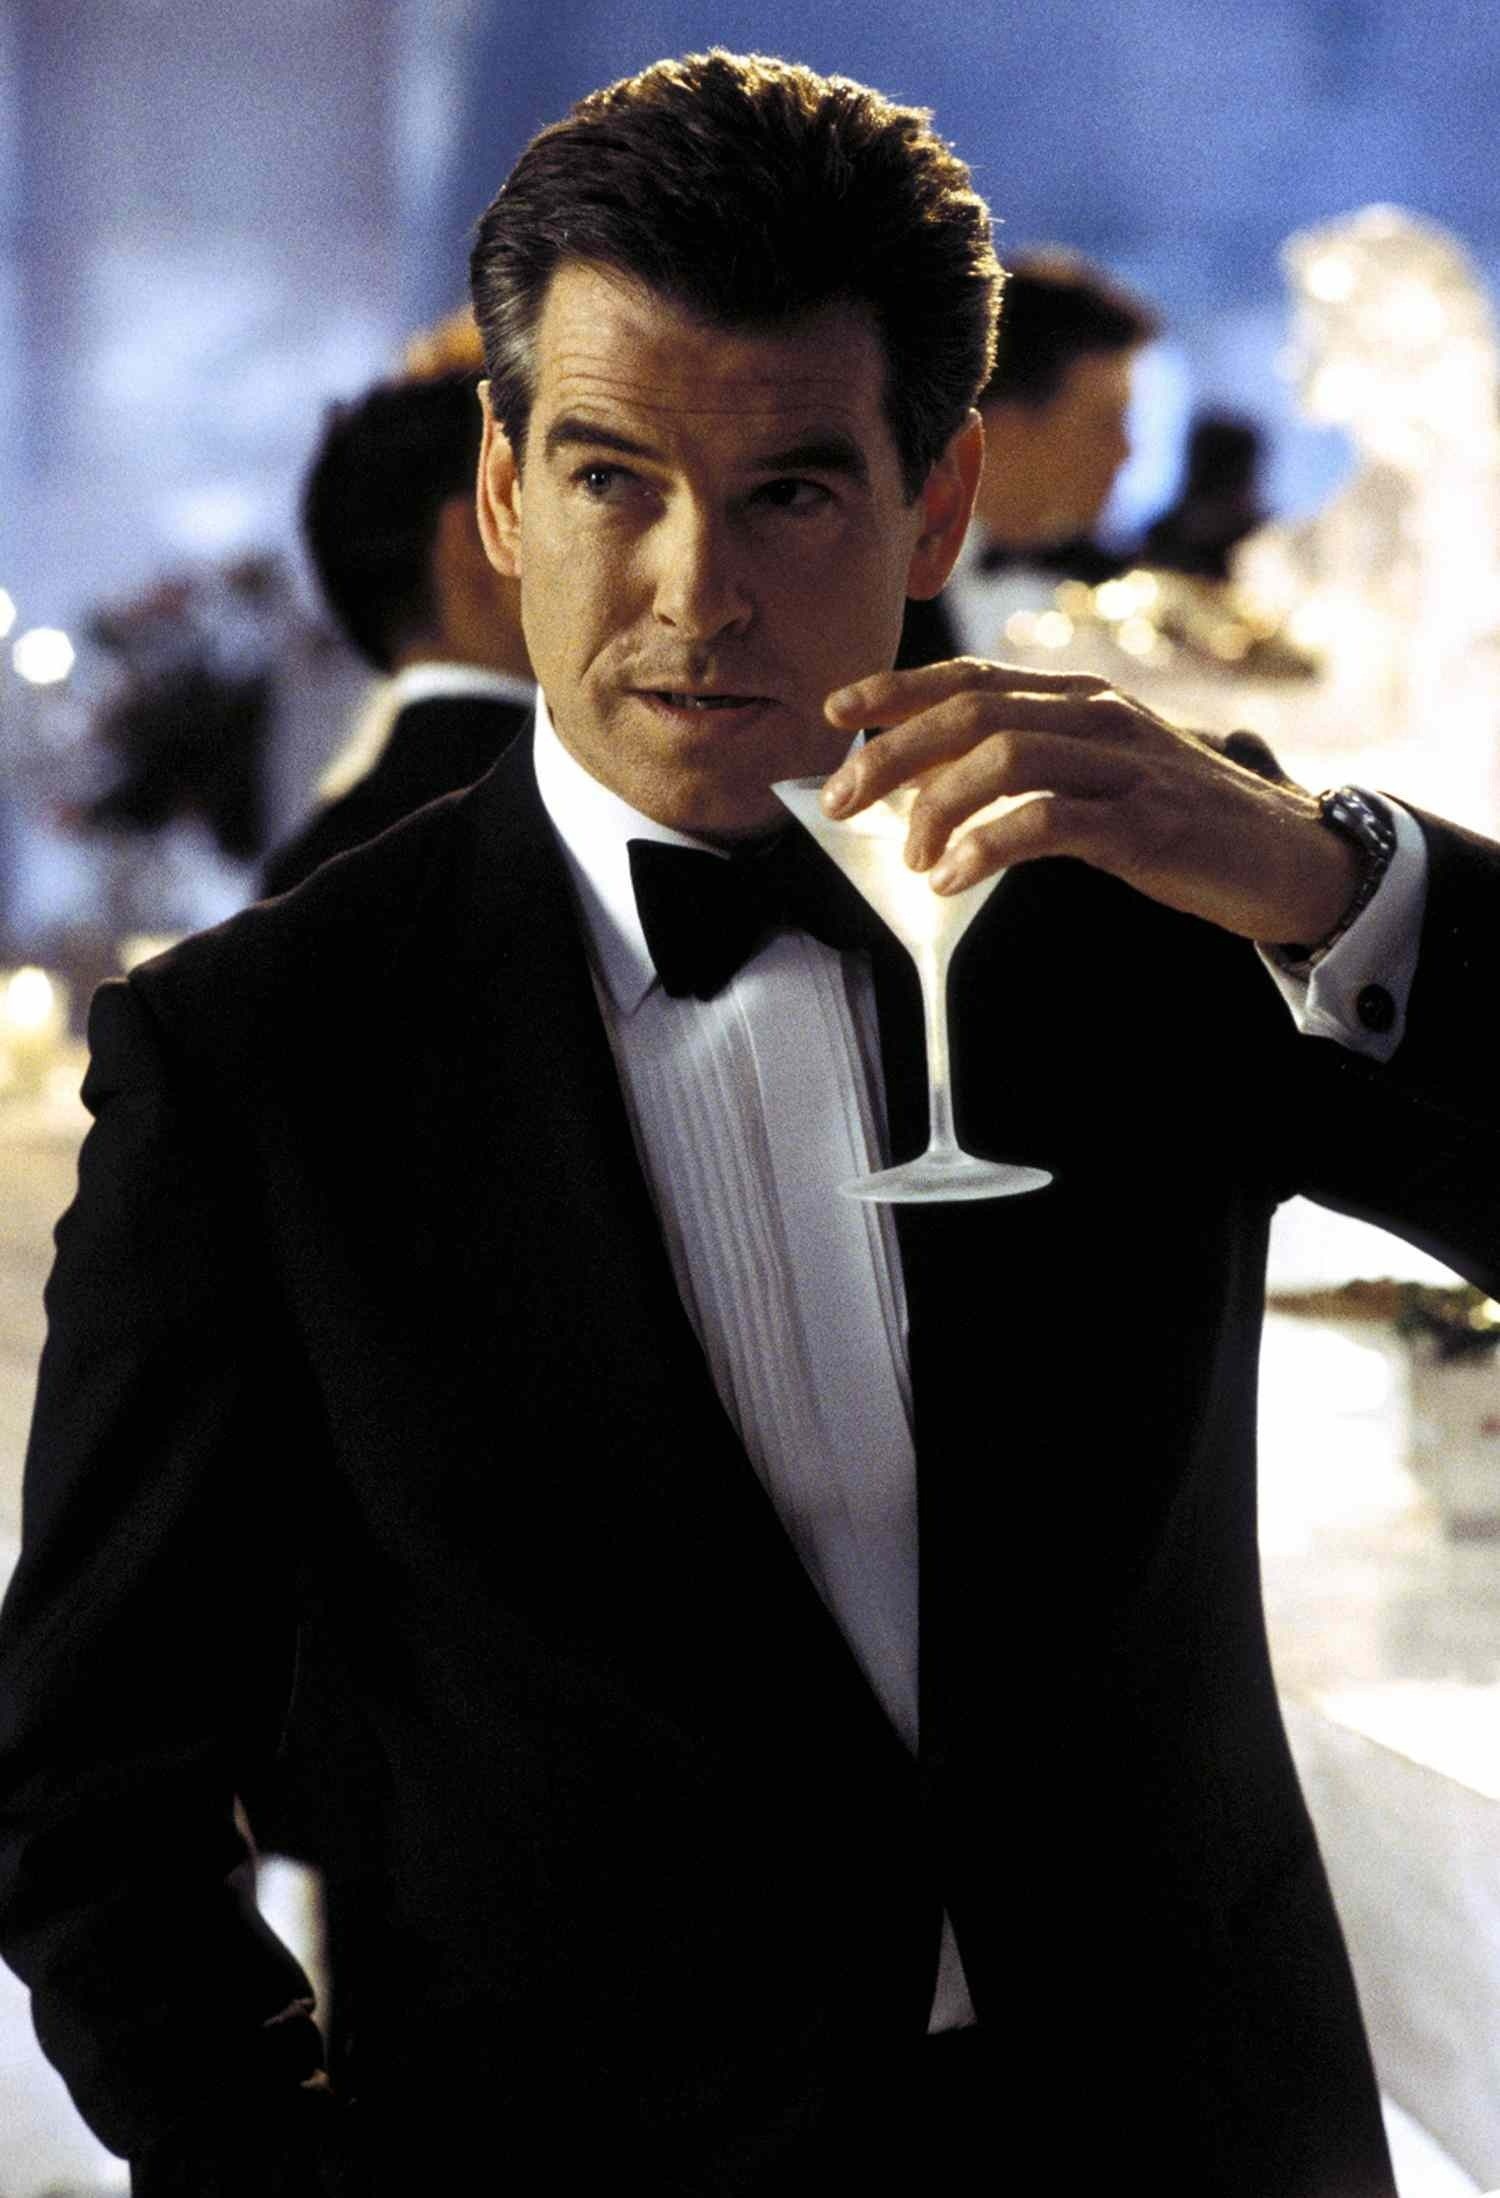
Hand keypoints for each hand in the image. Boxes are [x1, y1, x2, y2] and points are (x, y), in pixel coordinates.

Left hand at [820, 659, 1360, 947]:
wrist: (1291, 857)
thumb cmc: (1181, 821)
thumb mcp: (1100, 776)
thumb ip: (1028, 769)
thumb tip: (926, 788)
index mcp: (1081, 699)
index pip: (972, 677)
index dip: (896, 690)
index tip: (835, 713)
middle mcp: (1098, 716)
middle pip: (971, 712)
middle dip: (891, 754)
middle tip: (839, 801)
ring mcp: (1125, 766)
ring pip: (1003, 756)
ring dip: (937, 806)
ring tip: (912, 858)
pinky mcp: (1145, 823)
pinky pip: (1048, 820)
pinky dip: (986, 846)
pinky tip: (951, 877)